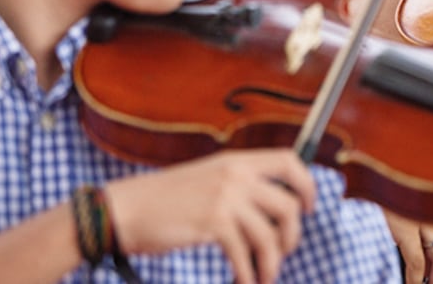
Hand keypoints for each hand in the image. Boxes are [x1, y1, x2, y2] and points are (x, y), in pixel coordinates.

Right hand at [104, 149, 315, 283]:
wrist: (125, 209)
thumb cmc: (161, 200)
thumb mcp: (204, 179)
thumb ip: (235, 187)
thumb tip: (270, 213)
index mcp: (234, 161)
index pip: (289, 162)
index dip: (307, 186)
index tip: (307, 208)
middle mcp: (234, 175)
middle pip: (289, 206)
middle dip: (292, 237)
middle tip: (281, 252)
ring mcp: (225, 198)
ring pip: (271, 236)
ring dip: (272, 263)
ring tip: (263, 276)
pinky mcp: (213, 222)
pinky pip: (246, 255)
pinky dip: (248, 274)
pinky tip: (243, 281)